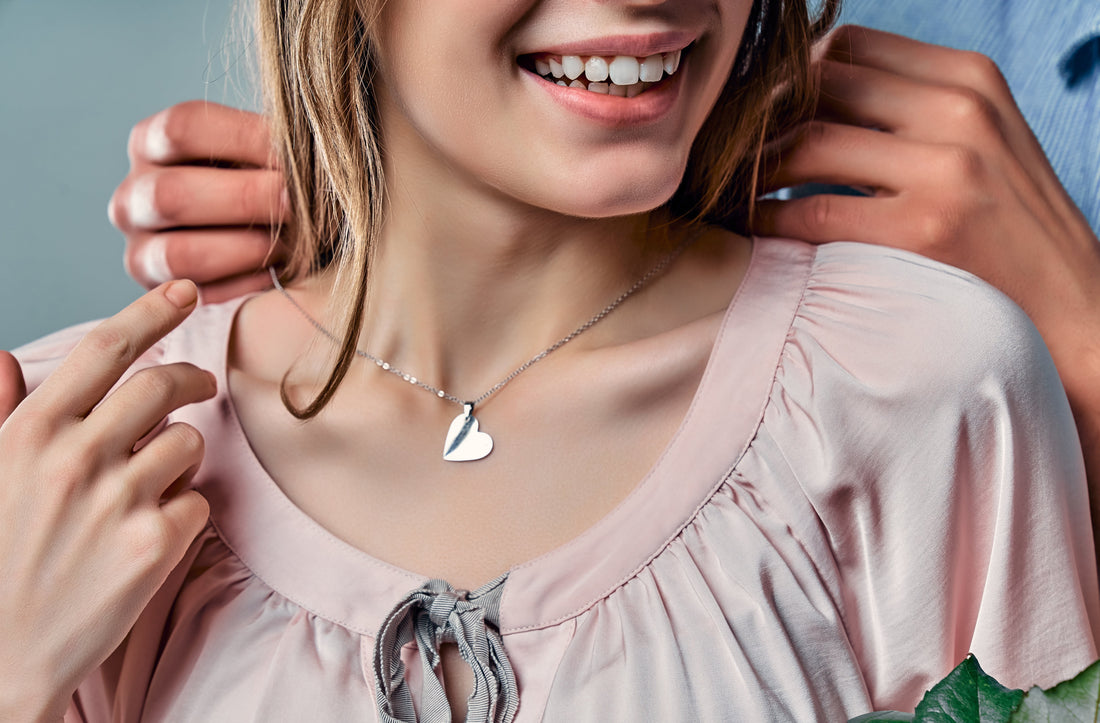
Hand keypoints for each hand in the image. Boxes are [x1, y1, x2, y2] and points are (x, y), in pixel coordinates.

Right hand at [0, 281, 213, 720]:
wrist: (0, 658)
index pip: (103, 349)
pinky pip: (198, 501)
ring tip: (158, 476)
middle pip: (162, 384)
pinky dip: (187, 508)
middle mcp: (75, 458)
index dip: (151, 313)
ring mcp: (117, 502)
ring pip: (189, 442)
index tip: (184, 293)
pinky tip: (155, 527)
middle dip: (191, 376)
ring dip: (185, 451)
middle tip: (200, 383)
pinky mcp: (152, 545)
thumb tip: (3, 356)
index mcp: (30, 432)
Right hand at [109, 101, 287, 303]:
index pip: (181, 128)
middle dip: (245, 199)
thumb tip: (306, 144)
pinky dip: (247, 285)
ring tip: (291, 244)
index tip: (295, 153)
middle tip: (295, 202)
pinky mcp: (165, 296)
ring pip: (179, 254)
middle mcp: (134, 196)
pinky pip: (199, 297)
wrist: (273, 245)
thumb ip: (278, 143)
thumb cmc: (273, 184)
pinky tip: (279, 272)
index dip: (243, 138)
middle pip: (171, 194)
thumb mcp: (269, 153)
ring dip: (246, 249)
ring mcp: (142, 250)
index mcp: (153, 143)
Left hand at [756, 25, 1099, 559]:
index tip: (764, 110)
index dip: (793, 76)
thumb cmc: (1010, 228)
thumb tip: (811, 97)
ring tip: (731, 186)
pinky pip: (811, 211)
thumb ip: (908, 111)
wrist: (1073, 309)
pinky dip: (769, 217)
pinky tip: (756, 227)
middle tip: (728, 148)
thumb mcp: (978, 142)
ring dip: (754, 165)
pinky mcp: (922, 231)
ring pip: (806, 142)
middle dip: (764, 115)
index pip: (849, 46)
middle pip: (820, 85)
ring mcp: (944, 170)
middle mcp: (958, 113)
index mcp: (970, 80)